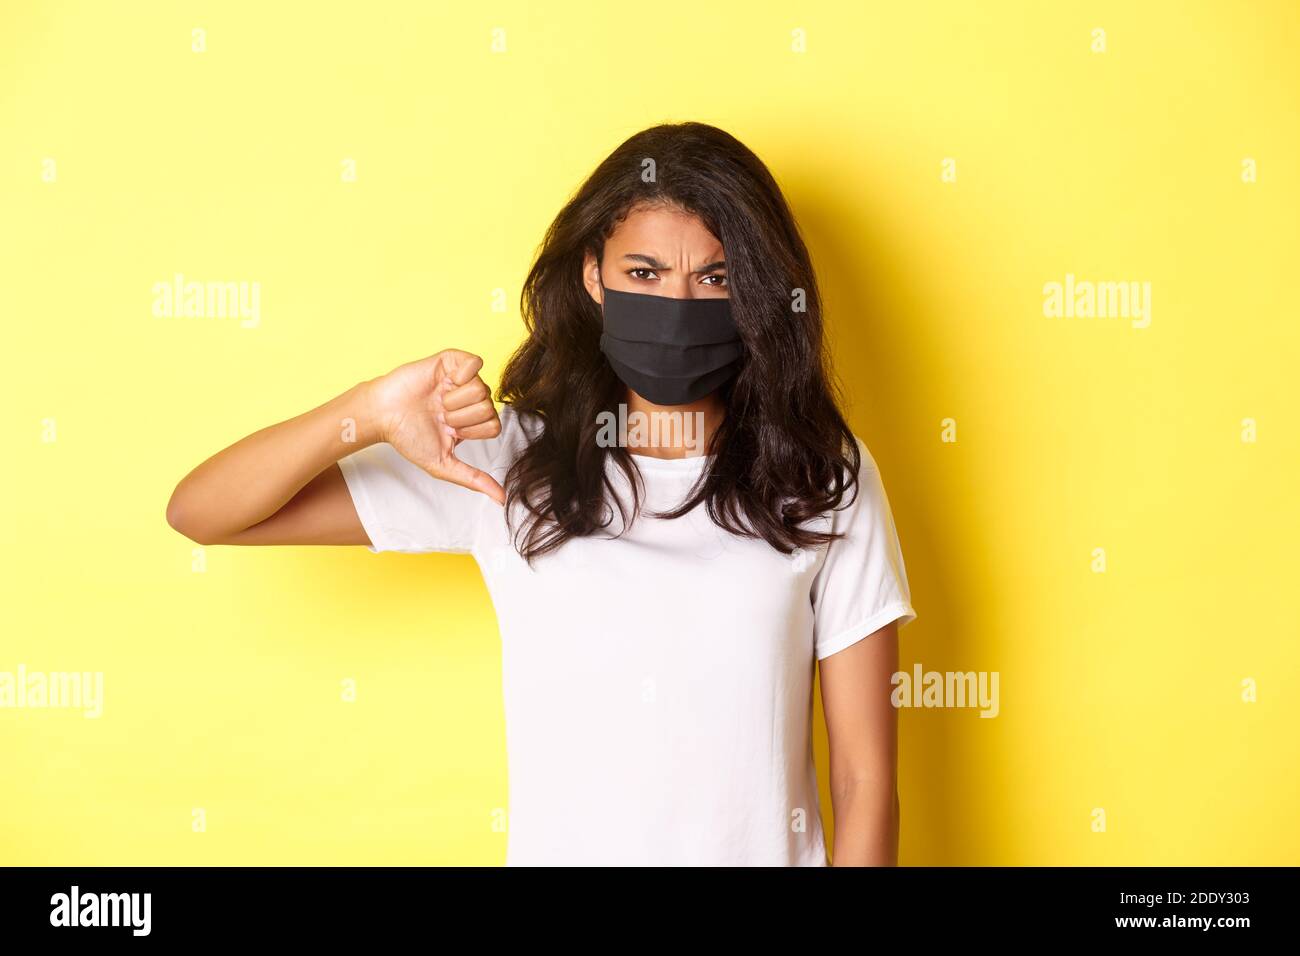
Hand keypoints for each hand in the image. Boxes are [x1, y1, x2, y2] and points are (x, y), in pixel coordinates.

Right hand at [365, 350, 505, 505]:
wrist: (383, 415)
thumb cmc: (409, 437)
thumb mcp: (443, 464)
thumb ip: (474, 479)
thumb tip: (502, 499)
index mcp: (473, 421)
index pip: (494, 426)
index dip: (471, 431)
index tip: (450, 431)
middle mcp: (471, 399)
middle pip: (489, 408)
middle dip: (460, 417)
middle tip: (439, 415)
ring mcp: (462, 378)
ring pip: (481, 389)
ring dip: (453, 400)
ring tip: (436, 401)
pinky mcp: (452, 360)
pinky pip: (475, 362)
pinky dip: (460, 375)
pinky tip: (444, 382)